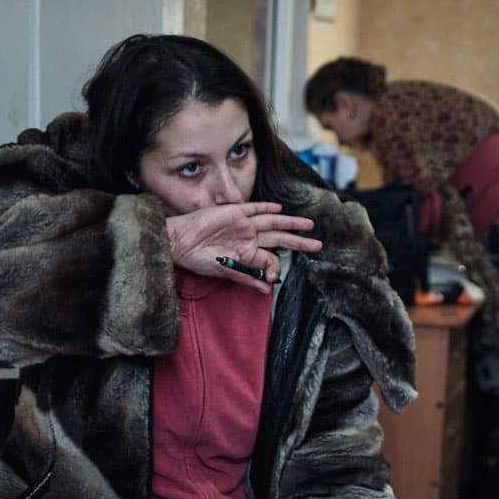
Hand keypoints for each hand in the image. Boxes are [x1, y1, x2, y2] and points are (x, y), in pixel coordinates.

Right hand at [164, 202, 322, 291]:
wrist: (179, 241)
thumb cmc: (198, 259)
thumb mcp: (225, 271)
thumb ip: (247, 277)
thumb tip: (266, 290)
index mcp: (247, 254)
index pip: (270, 258)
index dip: (276, 267)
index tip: (273, 276)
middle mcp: (248, 239)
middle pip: (280, 239)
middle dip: (299, 242)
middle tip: (318, 245)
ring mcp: (243, 225)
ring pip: (273, 223)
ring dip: (291, 223)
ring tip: (309, 225)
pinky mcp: (235, 213)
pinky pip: (255, 209)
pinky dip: (267, 208)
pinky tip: (280, 209)